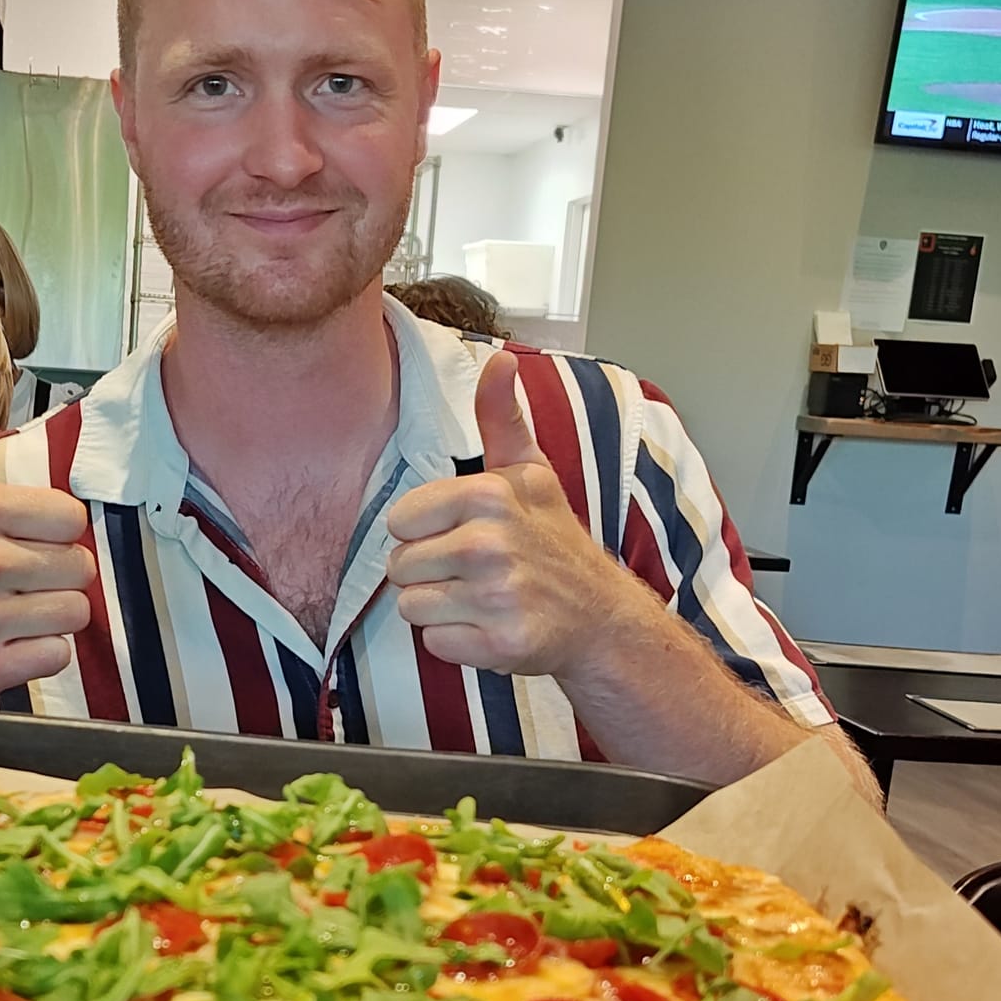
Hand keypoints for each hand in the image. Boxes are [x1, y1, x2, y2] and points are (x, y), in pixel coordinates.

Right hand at [0, 357, 93, 706]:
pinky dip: (40, 654)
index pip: (71, 516)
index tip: (17, 539)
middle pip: (80, 565)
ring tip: (10, 612)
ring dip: (51, 616)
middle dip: (56, 576)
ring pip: (75, 611)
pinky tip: (6, 645)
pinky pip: (59, 655)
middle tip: (13, 582)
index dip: (54, 530)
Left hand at [386, 351, 622, 678]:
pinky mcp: (501, 644)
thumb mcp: (529, 473)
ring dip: (439, 608)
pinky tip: (488, 626)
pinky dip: (456, 642)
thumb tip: (500, 357)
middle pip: (399, 566)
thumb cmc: (553, 541)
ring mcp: (498, 596)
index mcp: (490, 496)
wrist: (600, 616)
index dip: (422, 532)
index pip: (399, 520)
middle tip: (473, 572)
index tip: (461, 534)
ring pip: (411, 606)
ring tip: (480, 598)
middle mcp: (492, 544)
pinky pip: (434, 644)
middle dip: (428, 573)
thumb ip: (501, 418)